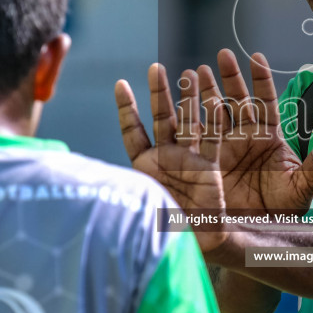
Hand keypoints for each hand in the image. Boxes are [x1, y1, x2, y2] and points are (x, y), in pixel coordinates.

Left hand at [116, 64, 230, 250]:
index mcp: (144, 167)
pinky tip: (214, 101)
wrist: (194, 245)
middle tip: (156, 67)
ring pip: (188, 123)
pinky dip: (213, 122)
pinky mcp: (209, 168)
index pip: (133, 132)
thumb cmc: (163, 232)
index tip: (121, 84)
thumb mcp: (140, 207)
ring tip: (188, 73)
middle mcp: (165, 159)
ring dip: (188, 99)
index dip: (127, 109)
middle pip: (161, 119)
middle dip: (158, 93)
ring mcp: (188, 161)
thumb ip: (128, 190)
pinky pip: (213, 140)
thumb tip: (99, 182)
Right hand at [194, 50, 312, 213]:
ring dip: (205, 91)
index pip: (265, 101)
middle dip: (229, 77)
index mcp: (269, 137)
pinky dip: (188, 118)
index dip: (260, 79)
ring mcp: (225, 147)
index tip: (255, 56)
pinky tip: (178, 101)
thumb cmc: (283, 211)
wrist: (257, 232)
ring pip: (214, 112)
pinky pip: (196, 136)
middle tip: (221, 55)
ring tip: (195, 71)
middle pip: (237, 100)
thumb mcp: (301, 186)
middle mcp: (245, 137)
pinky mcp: (206, 161)